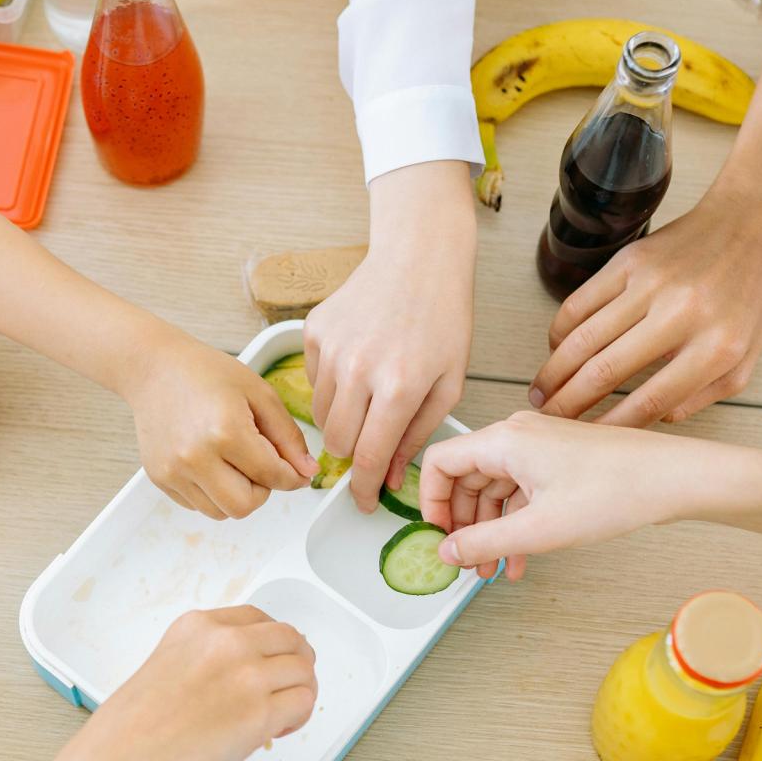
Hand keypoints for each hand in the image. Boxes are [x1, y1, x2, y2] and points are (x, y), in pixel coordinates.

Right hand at [29, 607, 318, 760]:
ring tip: (280, 717)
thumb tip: (235, 683)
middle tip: (288, 688)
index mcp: (196, 628)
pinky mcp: (261, 712)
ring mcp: (246, 674)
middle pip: (289, 637)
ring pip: (304, 669)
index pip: (256, 618)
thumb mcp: (163, 669)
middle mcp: (226, 642)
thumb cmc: (127, 735)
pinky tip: (277, 732)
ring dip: (300, 692)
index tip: (270, 660)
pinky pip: (304, 702)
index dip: (271, 642)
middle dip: (295, 663)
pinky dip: (299, 718)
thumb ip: (203, 664)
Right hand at [124, 335, 317, 519]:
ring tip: (232, 461)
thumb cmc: (205, 373)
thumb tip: (307, 471)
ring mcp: (173, 471)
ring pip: (220, 512)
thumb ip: (288, 436)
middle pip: (244, 507)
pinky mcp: (159, 478)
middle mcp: (195, 457)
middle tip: (259, 465)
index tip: (296, 473)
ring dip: (235, 494)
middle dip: (261, 491)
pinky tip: (209, 460)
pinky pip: (197, 505)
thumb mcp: (259, 394)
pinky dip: (211, 492)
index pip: (272, 477)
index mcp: (225, 432)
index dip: (292, 477)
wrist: (154, 368)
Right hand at [305, 161, 474, 511]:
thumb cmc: (443, 319)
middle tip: (370, 444)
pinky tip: (358, 364)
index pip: (367, 457)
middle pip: (336, 442)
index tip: (361, 502)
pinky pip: (313, 381)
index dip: (362, 489)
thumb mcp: (448, 384)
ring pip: (320, 415)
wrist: (418, 257)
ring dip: (342, 420)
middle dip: (352, 454)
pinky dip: (332, 386)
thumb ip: (417, 434)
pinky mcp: (314, 331)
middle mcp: (359, 369)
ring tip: (369, 397)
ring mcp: (331, 348)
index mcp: (399, 386)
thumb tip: (387, 477)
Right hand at [420, 410, 761, 575]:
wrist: (674, 479)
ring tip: (494, 569)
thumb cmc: (617, 489)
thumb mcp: (540, 528)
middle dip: (463, 524)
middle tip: (465, 561)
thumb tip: (446, 552)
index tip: (438, 536)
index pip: (441, 462)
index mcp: (504, 440)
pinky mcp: (560, 462)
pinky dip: (515, 524)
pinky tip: (521, 558)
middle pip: (466, 478)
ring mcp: (540, 448)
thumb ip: (484, 542)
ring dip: (490, 530)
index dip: (430, 502)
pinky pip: (521, 492)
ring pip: (495, 489)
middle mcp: (518, 437)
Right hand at [530, 191, 761, 426]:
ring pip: (584, 339)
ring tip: (541, 393)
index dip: (611, 426)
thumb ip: (705, 395)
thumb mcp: (747, 357)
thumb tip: (657, 419)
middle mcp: (682, 314)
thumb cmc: (750, 294)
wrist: (751, 225)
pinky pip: (580, 302)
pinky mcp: (630, 260)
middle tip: (549, 420)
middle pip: (606, 371)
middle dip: (568, 404)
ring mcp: (652, 284)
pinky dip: (560, 331)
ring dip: (554, 372)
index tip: (588, 439)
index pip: (650, 401)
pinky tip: (556, 349)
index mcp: (716, 348)